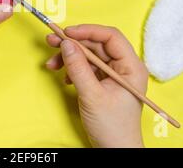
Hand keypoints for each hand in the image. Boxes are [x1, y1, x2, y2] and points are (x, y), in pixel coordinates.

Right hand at [46, 24, 148, 147]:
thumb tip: (66, 44)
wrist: (115, 151)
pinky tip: (65, 78)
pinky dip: (72, 68)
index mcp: (131, 66)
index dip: (88, 31)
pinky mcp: (102, 81)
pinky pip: (86, 66)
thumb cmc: (112, 127)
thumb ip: (78, 68)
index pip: (110, 37)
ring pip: (88, 54)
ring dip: (69, 57)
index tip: (67, 32)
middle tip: (51, 41)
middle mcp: (123, 66)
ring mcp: (112, 74)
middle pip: (96, 44)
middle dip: (73, 43)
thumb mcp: (92, 96)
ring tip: (52, 64)